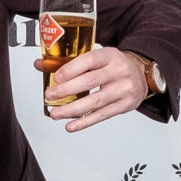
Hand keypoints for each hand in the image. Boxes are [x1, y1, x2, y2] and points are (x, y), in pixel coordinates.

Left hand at [37, 46, 152, 131]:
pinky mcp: (125, 104)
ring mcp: (124, 89)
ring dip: (72, 110)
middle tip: (49, 96)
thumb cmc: (113, 66)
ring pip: (95, 102)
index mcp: (110, 55)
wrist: (141, 74)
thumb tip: (40, 65)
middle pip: (90, 82)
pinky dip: (84, 122)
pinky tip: (71, 125)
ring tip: (55, 114)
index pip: (89, 61)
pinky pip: (102, 115)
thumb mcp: (96, 58)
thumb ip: (69, 62)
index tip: (56, 78)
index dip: (71, 70)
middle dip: (66, 91)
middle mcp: (119, 71)